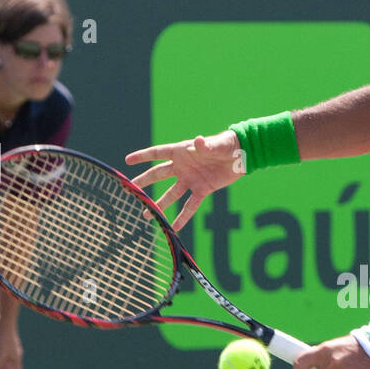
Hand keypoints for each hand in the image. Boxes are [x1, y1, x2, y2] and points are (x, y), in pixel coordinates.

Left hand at [0, 326, 22, 368]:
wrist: (5, 320)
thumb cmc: (4, 338)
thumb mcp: (0, 354)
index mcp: (16, 358)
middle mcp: (15, 353)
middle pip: (12, 366)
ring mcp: (11, 346)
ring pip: (7, 358)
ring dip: (2, 363)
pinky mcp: (5, 340)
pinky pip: (2, 351)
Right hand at [126, 130, 244, 230]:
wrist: (242, 155)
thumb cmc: (228, 144)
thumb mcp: (217, 144)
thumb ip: (206, 146)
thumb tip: (197, 141)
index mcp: (182, 151)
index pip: (158, 154)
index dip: (142, 156)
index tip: (127, 161)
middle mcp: (183, 167)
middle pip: (158, 175)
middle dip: (144, 182)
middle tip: (130, 190)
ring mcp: (191, 179)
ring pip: (171, 194)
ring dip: (159, 204)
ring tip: (145, 214)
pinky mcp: (202, 189)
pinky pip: (191, 206)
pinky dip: (183, 217)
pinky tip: (173, 227)